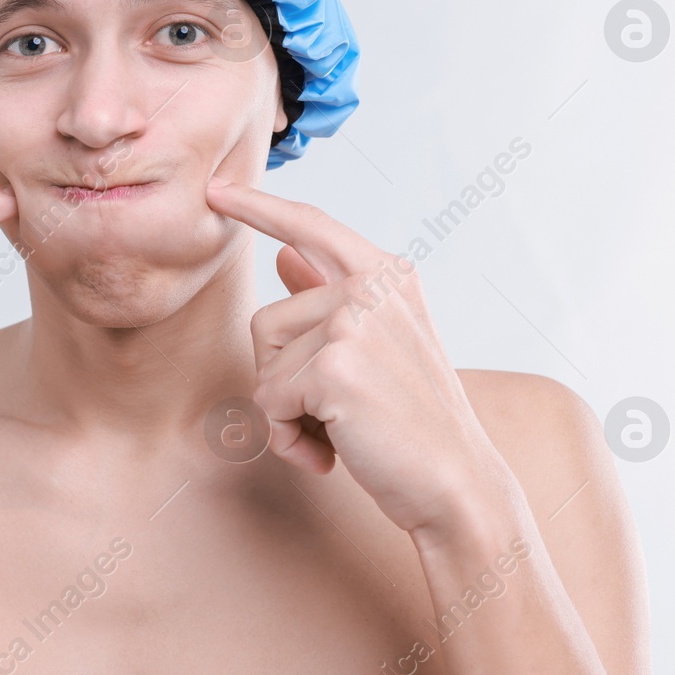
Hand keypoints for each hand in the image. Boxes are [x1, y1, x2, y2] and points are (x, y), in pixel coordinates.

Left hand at [204, 177, 510, 535]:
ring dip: (286, 414)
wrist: (457, 485)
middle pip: (265, 321)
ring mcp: (354, 322)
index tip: (217, 190)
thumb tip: (283, 256)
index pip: (310, 226)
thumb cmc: (411, 421)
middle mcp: (373, 287)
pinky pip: (270, 403)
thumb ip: (329, 298)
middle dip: (279, 378)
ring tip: (339, 431)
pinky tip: (333, 453)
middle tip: (333, 412)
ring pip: (264, 366)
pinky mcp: (334, 367)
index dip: (258, 207)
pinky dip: (290, 438)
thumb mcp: (376, 346)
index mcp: (388, 275)